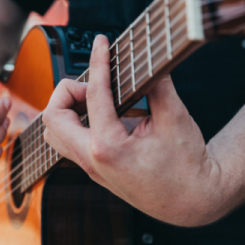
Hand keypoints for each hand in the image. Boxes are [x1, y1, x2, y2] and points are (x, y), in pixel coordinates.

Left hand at [42, 35, 222, 226]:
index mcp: (108, 147)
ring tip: (96, 99)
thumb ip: (158, 85)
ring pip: (54, 133)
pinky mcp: (94, 170)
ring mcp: (89, 168)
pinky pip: (69, 143)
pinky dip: (76, 123)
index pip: (93, 94)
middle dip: (67, 91)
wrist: (191, 202)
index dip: (97, 62)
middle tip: (96, 85)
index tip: (102, 43)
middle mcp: (91, 160)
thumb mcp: (175, 119)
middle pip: (53, 116)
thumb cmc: (187, 166)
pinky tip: (104, 114)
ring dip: (66, 109)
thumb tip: (147, 59)